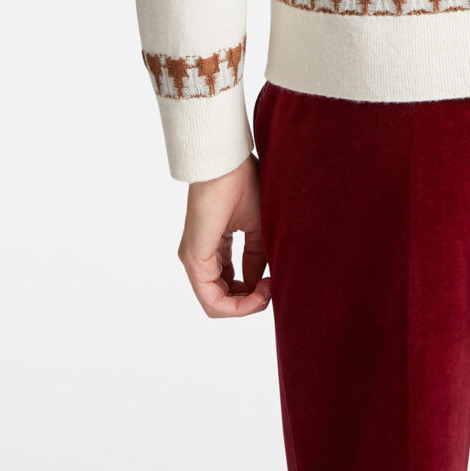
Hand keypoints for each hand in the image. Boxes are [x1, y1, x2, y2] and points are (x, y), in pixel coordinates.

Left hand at [177, 153, 270, 317]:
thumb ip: (256, 257)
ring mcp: (194, 260)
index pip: (229, 284)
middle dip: (250, 303)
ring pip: (215, 304)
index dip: (255, 291)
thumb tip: (261, 283)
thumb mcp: (257, 227)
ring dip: (245, 306)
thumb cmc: (243, 184)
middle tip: (272, 290)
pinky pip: (212, 298)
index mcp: (213, 247)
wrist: (227, 164)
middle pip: (221, 299)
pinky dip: (237, 304)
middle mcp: (200, 257)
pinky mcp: (194, 260)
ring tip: (267, 292)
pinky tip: (258, 291)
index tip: (276, 281)